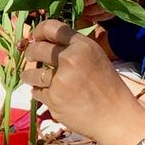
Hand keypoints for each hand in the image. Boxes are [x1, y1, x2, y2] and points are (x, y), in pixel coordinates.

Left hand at [21, 18, 140, 142]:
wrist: (115, 116)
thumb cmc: (107, 87)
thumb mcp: (95, 57)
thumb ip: (73, 47)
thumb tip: (42, 40)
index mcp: (83, 45)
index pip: (51, 28)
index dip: (39, 31)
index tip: (35, 37)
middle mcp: (70, 59)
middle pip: (36, 49)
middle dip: (31, 53)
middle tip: (31, 57)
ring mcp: (60, 80)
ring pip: (31, 73)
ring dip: (30, 76)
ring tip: (36, 78)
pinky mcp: (54, 99)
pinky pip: (36, 92)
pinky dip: (40, 93)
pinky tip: (50, 95)